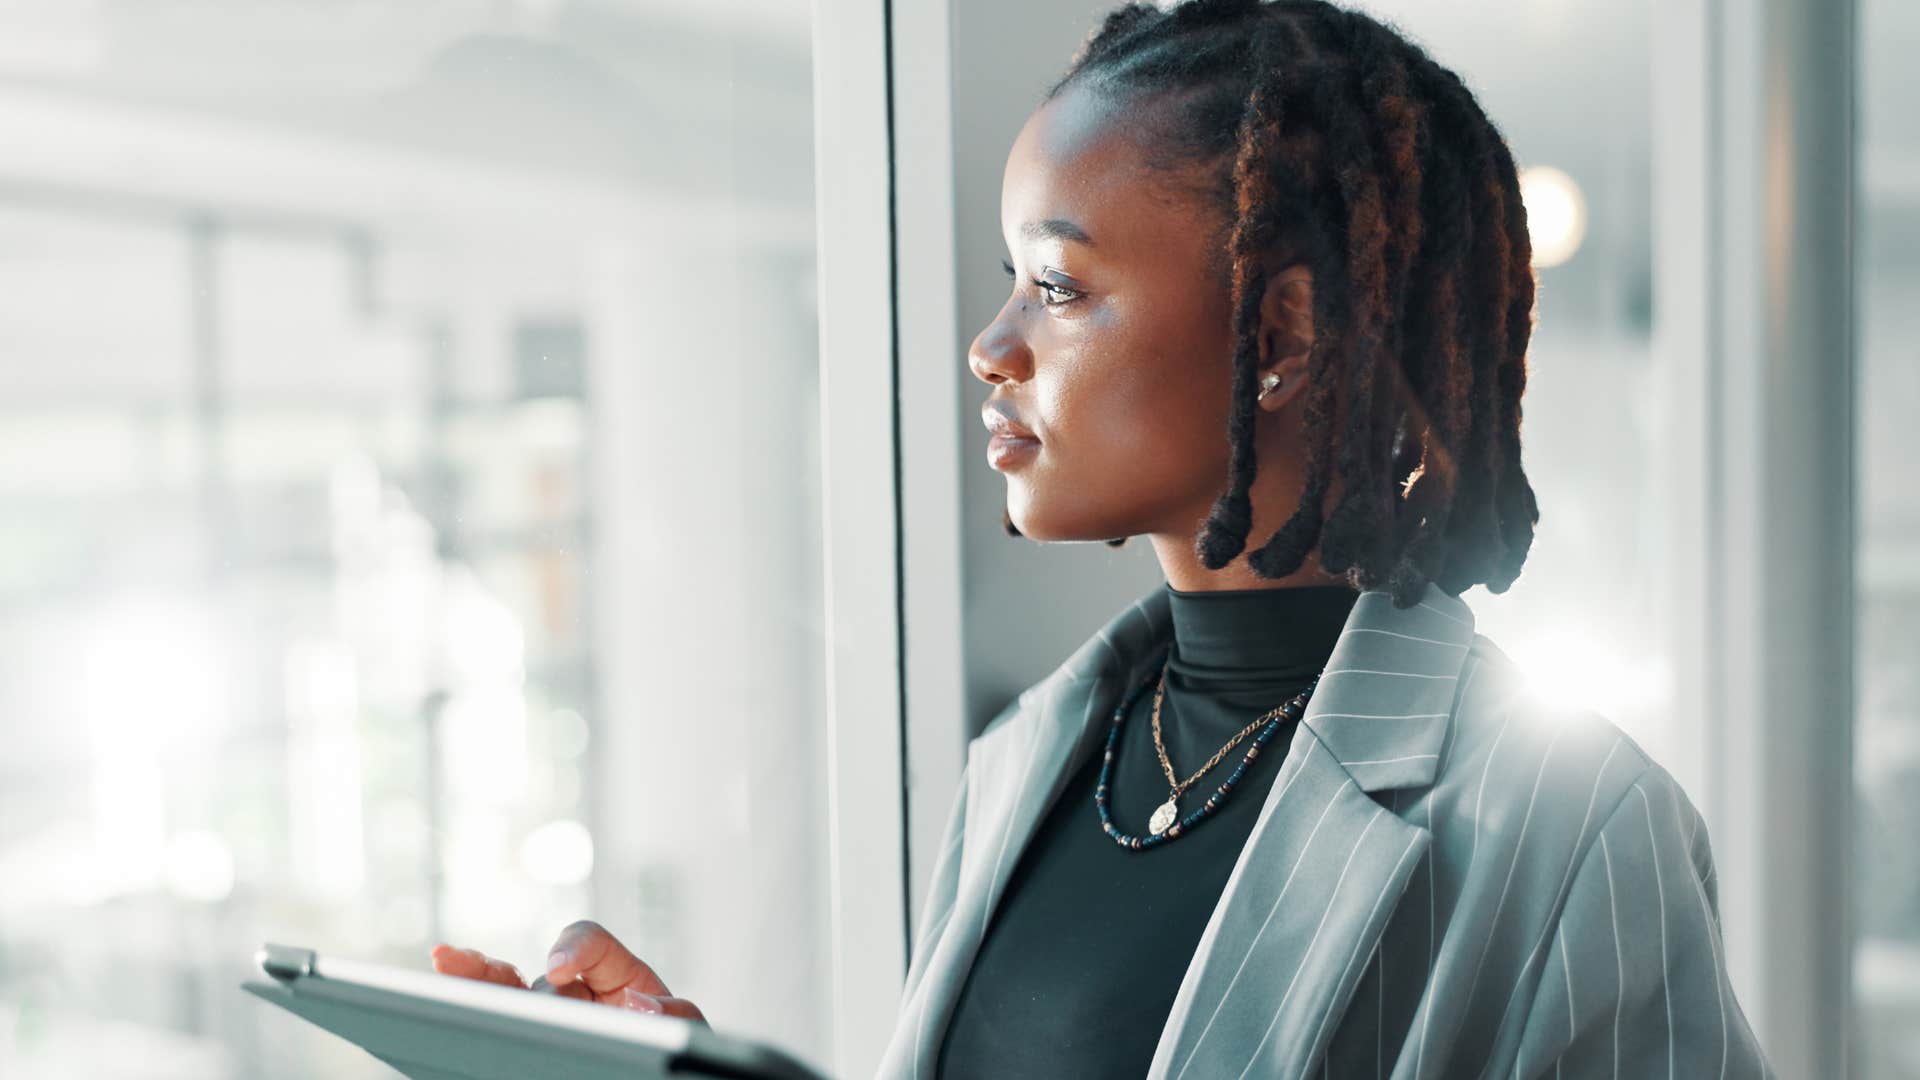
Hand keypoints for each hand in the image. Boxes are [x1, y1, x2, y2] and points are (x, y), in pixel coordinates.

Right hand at [429, 920, 707, 1025]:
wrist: (654, 1069)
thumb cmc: (671, 1044)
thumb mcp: (689, 1029)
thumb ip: (678, 1015)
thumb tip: (640, 1005)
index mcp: (616, 974)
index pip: (588, 940)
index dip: (572, 947)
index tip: (561, 969)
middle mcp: (574, 990)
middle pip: (539, 977)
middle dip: (521, 987)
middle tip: (480, 981)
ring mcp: (545, 1017)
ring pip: (503, 995)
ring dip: (474, 984)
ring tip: (443, 965)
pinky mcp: (520, 1041)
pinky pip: (490, 1019)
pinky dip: (465, 1001)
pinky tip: (440, 987)